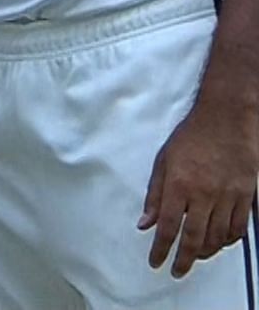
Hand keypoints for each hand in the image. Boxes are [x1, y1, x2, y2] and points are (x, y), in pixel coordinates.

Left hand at [140, 97, 258, 275]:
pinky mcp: (246, 196)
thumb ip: (154, 195)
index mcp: (179, 185)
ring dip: (205, 251)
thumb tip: (145, 223)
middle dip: (184, 259)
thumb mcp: (163, 161)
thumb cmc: (191, 136)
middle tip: (177, 270)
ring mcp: (228, 196)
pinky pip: (238, 227)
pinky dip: (228, 240)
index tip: (156, 262)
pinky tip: (218, 242)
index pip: (169, 226)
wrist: (227, 119)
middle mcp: (204, 194)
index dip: (162, 249)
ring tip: (195, 256)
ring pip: (218, 237)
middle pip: (194, 238)